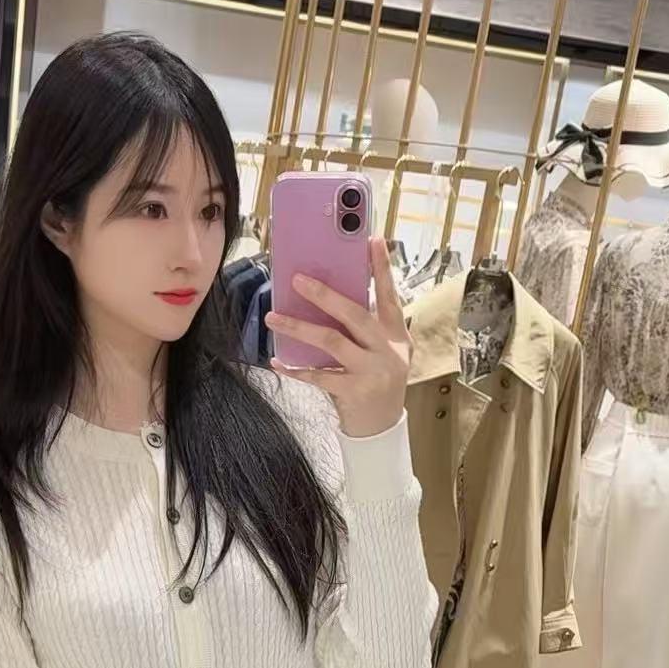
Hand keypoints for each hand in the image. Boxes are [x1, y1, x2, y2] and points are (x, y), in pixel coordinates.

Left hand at [266, 235, 410, 436]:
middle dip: (325, 295)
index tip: (372, 240)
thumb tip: (332, 296)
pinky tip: (277, 361)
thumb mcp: (384, 351)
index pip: (390, 295)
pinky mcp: (354, 392)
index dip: (382, 268)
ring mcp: (372, 371)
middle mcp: (387, 350)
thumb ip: (368, 327)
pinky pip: (318, 376)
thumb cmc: (378, 381)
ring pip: (331, 342)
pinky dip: (295, 368)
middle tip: (297, 280)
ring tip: (273, 317)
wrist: (382, 427)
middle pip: (354, 314)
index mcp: (396, 334)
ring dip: (299, 328)